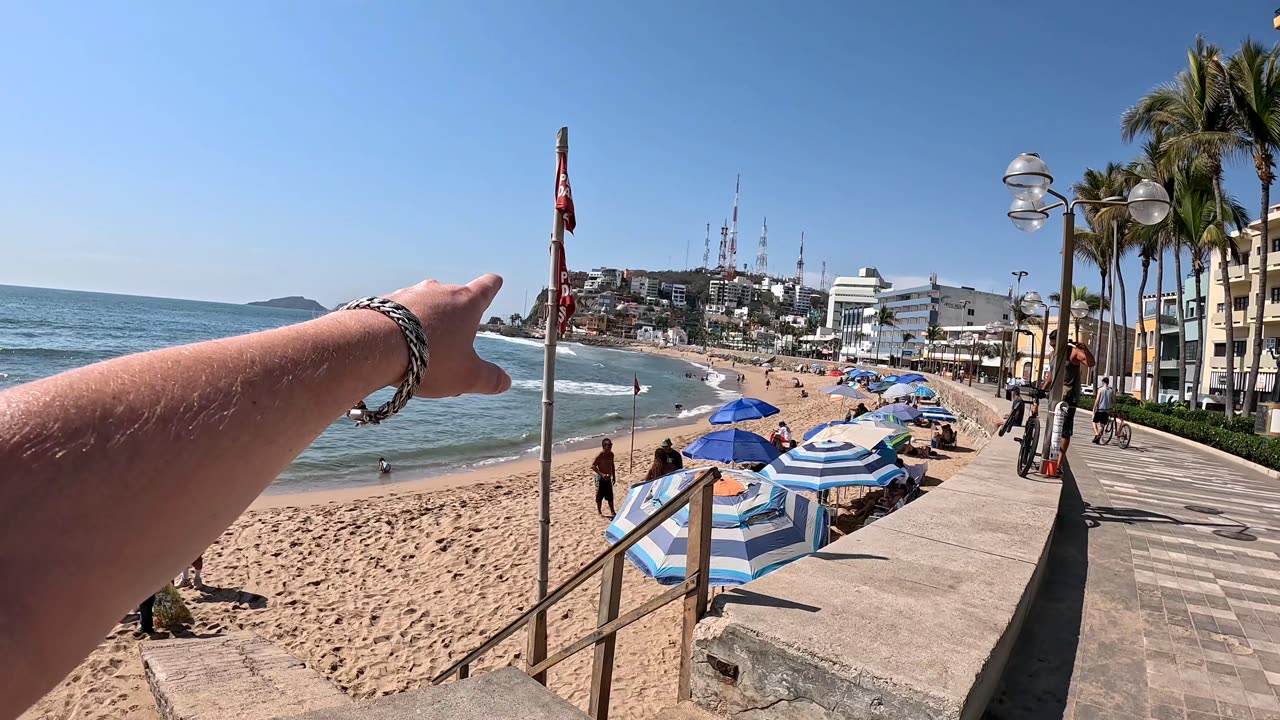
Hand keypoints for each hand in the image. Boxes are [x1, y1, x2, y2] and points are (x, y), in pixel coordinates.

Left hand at [386, 274, 511, 397]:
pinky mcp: (384, 302)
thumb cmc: (429, 359)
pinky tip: (395, 347)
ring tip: (419, 352)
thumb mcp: (466, 376)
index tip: (495, 282)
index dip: (492, 286)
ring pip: (425, 306)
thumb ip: (489, 379)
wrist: (374, 347)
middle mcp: (439, 291)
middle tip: (451, 347)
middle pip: (454, 299)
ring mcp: (410, 293)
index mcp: (466, 303)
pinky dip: (401, 326)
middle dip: (455, 318)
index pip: (486, 286)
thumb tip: (506, 382)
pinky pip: (399, 313)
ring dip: (426, 323)